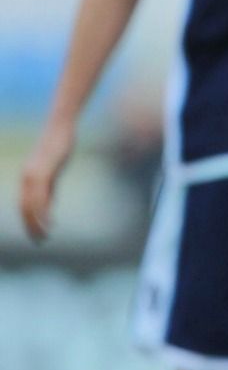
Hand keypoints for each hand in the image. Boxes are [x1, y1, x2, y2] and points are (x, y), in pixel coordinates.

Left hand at [19, 121, 75, 241]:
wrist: (60, 127)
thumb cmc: (59, 146)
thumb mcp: (54, 170)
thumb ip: (50, 188)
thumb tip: (48, 205)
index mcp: (28, 178)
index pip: (24, 205)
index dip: (29, 221)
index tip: (37, 234)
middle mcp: (26, 178)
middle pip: (24, 208)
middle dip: (31, 226)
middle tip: (39, 241)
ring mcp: (33, 175)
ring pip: (31, 206)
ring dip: (36, 223)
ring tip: (43, 236)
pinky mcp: (42, 173)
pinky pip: (41, 197)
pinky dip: (44, 212)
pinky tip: (50, 222)